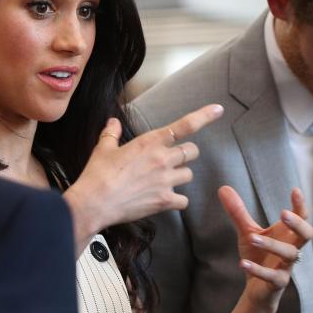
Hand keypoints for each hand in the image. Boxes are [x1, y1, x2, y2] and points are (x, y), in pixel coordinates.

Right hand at [63, 103, 223, 244]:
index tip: (218, 110)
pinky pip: (184, 200)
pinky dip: (177, 201)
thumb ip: (112, 133)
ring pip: (189, 174)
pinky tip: (165, 199)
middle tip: (173, 159)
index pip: (185, 125)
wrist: (94, 203)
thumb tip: (112, 122)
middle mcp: (162, 159)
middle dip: (185, 154)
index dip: (204, 116)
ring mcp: (166, 180)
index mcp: (150, 142)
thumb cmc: (97, 175)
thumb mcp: (103, 149)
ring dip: (180, 175)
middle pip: (192, 152)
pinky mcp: (164, 200)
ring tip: (163, 180)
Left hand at [218, 185, 312, 312]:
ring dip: (272, 245)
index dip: (300, 205)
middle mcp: (291, 249)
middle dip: (298, 224)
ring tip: (252, 237)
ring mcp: (286, 266)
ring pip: (290, 254)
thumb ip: (238, 212)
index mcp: (287, 234)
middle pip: (307, 234)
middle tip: (283, 213)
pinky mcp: (277, 283)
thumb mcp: (247, 232)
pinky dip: (258, 270)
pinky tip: (243, 264)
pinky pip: (273, 276)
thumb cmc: (258, 256)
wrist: (257, 289)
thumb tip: (223, 188)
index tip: (295, 190)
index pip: (302, 217)